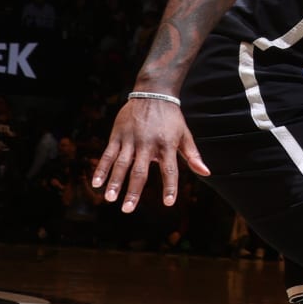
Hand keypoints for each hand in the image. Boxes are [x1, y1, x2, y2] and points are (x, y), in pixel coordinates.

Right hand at [92, 97, 209, 212]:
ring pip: (121, 164)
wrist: (153, 94)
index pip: (170, 170)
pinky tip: (96, 183)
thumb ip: (193, 155)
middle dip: (133, 191)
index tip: (168, 203)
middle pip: (140, 171)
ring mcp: (131, 139)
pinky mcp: (117, 135)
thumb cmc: (171, 118)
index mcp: (167, 145)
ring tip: (110, 199)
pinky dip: (101, 168)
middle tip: (128, 209)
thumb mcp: (185, 134)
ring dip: (114, 182)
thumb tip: (206, 173)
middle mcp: (148, 144)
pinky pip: (107, 154)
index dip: (170, 186)